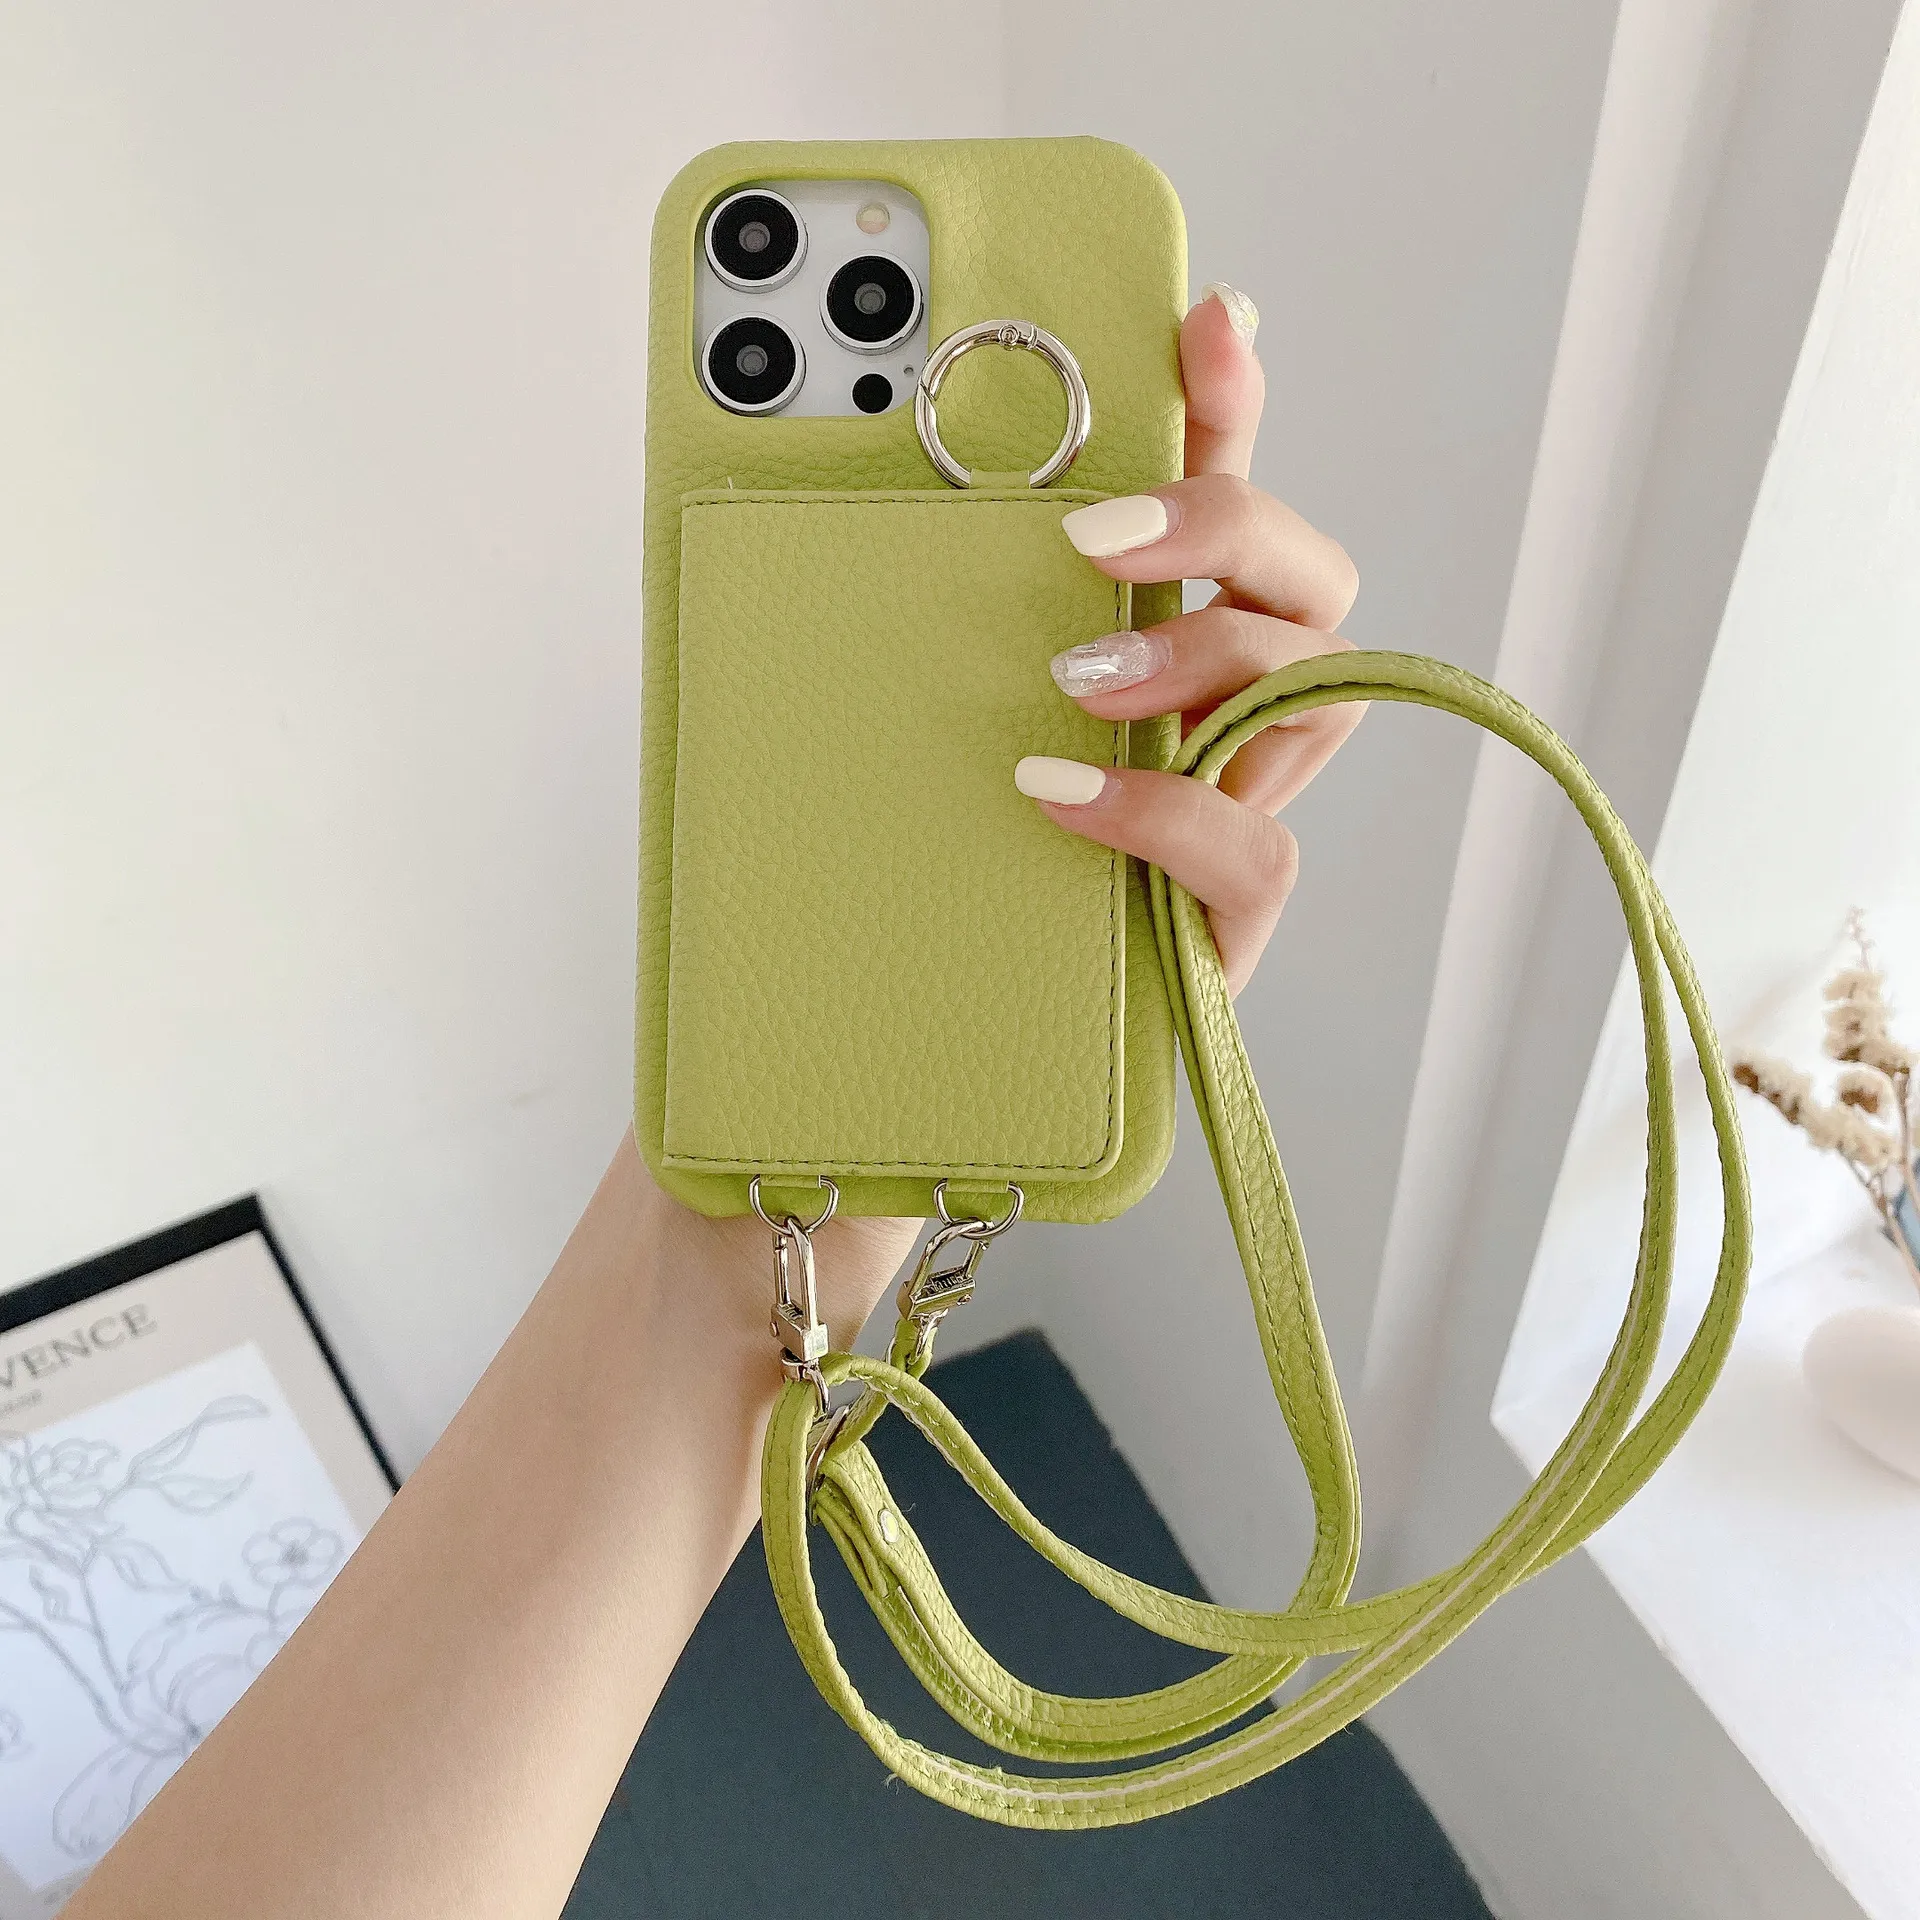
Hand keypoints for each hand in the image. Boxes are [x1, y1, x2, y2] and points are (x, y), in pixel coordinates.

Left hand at [644, 286, 1364, 1350]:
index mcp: (1123, 670)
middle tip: (1096, 542)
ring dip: (1199, 659)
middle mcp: (1195, 743)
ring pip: (1310, 702)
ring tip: (1071, 680)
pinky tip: (1059, 795)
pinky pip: (1251, 855)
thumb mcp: (853, 745)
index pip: (1206, 517)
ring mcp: (1216, 841)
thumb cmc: (851, 916)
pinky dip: (1160, 814)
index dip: (1223, 411)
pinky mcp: (1216, 948)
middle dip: (1226, 529)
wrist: (838, 1106)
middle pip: (1306, 589)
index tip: (1200, 317)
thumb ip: (879, 633)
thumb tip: (787, 479)